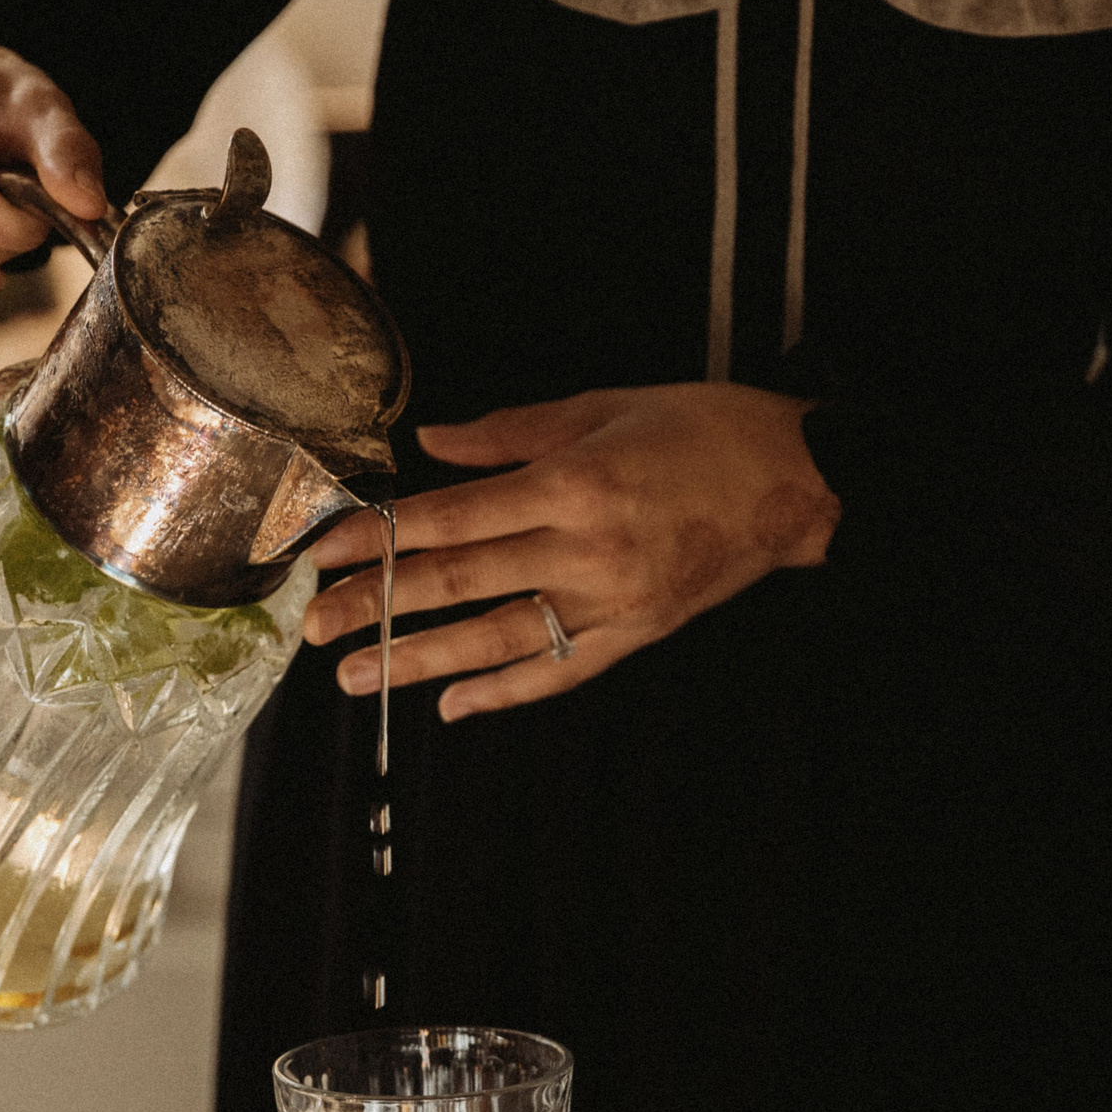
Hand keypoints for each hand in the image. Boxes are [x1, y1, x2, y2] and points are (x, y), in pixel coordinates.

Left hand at [302, 384, 841, 720]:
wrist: (795, 482)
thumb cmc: (702, 430)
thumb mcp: (603, 407)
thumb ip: (509, 432)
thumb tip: (430, 447)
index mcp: (572, 484)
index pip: (449, 519)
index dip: (378, 538)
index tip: (324, 550)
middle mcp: (585, 550)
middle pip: (458, 584)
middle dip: (377, 607)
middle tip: (315, 625)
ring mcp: (611, 601)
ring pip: (496, 639)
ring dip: (420, 661)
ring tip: (357, 677)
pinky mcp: (636, 633)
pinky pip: (558, 670)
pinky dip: (504, 692)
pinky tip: (453, 705)